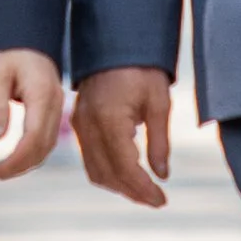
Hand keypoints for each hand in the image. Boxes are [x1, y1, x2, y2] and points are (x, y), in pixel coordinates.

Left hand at [0, 48, 62, 181]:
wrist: (27, 40)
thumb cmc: (8, 55)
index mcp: (42, 94)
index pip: (33, 137)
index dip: (15, 160)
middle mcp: (55, 103)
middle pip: (43, 146)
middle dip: (20, 166)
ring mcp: (58, 107)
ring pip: (48, 146)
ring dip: (28, 162)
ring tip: (3, 170)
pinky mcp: (55, 110)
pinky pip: (49, 139)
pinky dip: (35, 153)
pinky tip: (18, 158)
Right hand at [73, 65, 171, 206]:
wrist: (116, 39)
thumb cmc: (143, 68)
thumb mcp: (159, 102)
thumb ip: (159, 141)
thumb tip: (162, 175)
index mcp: (110, 119)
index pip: (125, 168)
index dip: (143, 189)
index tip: (162, 200)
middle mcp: (89, 125)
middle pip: (107, 174)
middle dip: (132, 192)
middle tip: (156, 200)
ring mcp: (80, 123)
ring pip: (95, 170)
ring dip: (118, 185)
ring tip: (144, 191)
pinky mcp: (78, 121)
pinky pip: (89, 157)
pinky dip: (107, 171)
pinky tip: (126, 173)